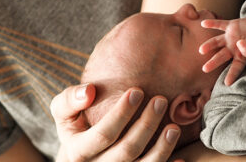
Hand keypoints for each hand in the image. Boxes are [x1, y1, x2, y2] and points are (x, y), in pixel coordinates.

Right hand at [50, 84, 183, 161]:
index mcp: (77, 152)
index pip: (103, 135)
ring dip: (161, 149)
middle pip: (127, 151)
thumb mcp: (63, 112)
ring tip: (174, 127)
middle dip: (146, 125)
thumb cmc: (75, 126)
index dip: (121, 113)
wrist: (78, 157)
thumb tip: (89, 91)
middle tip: (160, 100)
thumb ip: (70, 99)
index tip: (137, 91)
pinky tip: (181, 158)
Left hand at [199, 12, 245, 85]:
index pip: (235, 67)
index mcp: (240, 57)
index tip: (227, 83)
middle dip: (213, 63)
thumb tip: (239, 44)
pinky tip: (203, 23)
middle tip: (205, 69)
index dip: (232, 75)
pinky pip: (220, 24)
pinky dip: (212, 23)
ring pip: (216, 42)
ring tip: (201, 50)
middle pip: (220, 56)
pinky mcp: (231, 26)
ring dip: (209, 45)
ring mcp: (230, 37)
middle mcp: (232, 48)